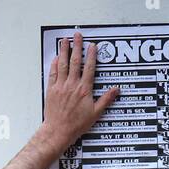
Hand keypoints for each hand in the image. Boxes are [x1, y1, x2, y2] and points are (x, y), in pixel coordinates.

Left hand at [42, 32, 119, 152]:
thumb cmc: (76, 125)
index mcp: (84, 89)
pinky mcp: (51, 90)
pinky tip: (56, 57)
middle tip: (77, 35)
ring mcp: (61, 86)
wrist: (58, 132)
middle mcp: (72, 85)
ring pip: (63, 64)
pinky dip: (54, 64)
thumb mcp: (95, 114)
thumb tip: (116, 90)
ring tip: (65, 40)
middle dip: (77, 46)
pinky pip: (53, 73)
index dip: (91, 55)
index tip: (92, 45)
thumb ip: (106, 100)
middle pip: (75, 61)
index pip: (89, 68)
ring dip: (64, 50)